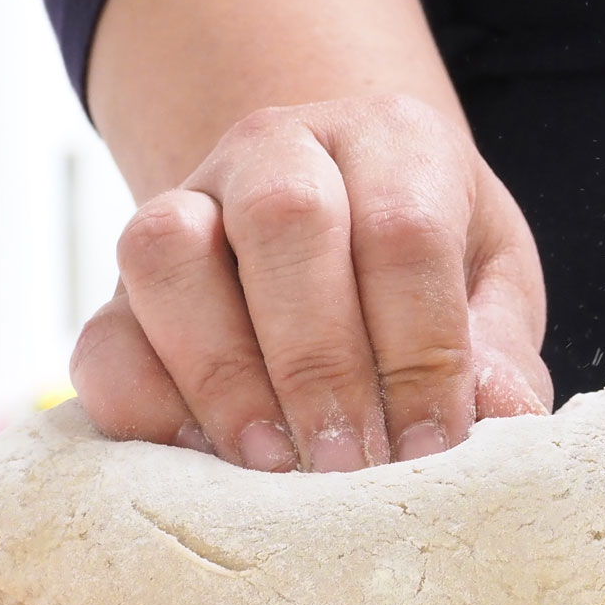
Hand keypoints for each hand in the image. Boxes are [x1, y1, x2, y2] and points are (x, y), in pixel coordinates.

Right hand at [72, 94, 551, 471]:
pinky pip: (101, 332)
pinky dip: (141, 403)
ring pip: (168, 252)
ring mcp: (187, 202)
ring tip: (274, 464)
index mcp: (393, 139)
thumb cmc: (430, 263)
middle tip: (353, 465)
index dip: (420, 350)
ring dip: (222, 372)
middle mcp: (280, 148)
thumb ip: (500, 347)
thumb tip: (503, 414)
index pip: (405, 229)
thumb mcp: (491, 283)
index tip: (432, 448)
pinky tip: (200, 458)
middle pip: (285, 223)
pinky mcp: (118, 283)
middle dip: (322, 363)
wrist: (339, 218)